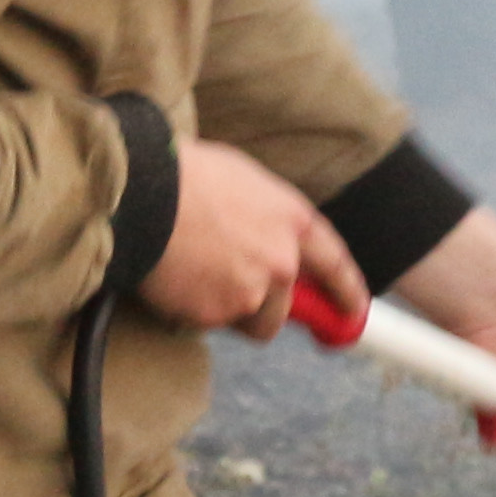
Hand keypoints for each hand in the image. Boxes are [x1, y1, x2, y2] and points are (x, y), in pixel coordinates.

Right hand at [141, 138, 362, 338]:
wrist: (140, 190)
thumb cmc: (183, 174)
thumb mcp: (243, 182)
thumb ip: (267, 219)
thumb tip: (265, 239)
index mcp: (292, 221)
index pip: (334, 264)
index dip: (346, 291)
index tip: (355, 311)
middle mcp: (281, 261)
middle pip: (284, 308)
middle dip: (264, 307)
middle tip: (235, 294)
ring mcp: (251, 291)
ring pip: (246, 319)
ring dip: (226, 308)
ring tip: (193, 272)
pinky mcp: (216, 313)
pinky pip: (206, 322)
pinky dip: (191, 308)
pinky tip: (173, 276)